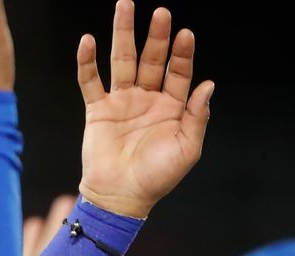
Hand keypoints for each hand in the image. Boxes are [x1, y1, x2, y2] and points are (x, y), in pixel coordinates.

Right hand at [75, 1, 213, 218]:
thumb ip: (197, 117)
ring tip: (125, 5)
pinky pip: (90, 80)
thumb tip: (207, 84)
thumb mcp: (187, 150)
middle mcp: (147, 99)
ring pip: (122, 60)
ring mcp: (122, 101)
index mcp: (171, 108)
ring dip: (123, 33)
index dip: (182, 54)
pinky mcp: (98, 108)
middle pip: (152, 59)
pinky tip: (88, 40)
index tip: (186, 34)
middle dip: (156, 36)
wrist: (122, 197)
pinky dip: (87, 61)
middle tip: (161, 13)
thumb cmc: (157, 178)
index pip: (179, 73)